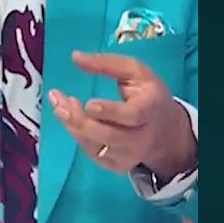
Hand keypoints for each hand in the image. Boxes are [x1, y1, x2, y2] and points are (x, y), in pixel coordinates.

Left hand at [50, 51, 195, 181]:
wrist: (164, 129)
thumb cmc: (146, 94)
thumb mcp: (134, 70)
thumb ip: (106, 62)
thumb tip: (75, 57)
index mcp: (150, 109)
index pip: (132, 115)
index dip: (110, 112)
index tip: (89, 104)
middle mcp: (142, 138)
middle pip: (108, 135)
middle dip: (80, 120)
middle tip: (59, 104)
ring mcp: (130, 155)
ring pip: (96, 146)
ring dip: (73, 125)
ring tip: (59, 104)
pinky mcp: (118, 165)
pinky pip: (92, 153)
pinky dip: (77, 135)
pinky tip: (69, 117)